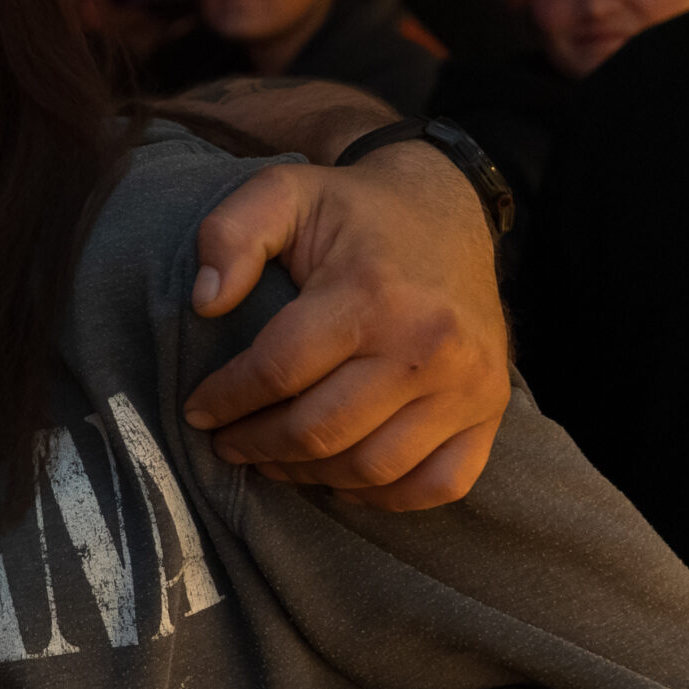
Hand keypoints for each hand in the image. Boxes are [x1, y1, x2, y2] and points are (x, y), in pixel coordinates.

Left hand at [183, 142, 506, 510]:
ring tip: (269, 457)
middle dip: (256, 444)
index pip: (278, 372)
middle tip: (225, 441)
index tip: (196, 410)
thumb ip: (230, 235)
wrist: (446, 208)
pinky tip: (340, 477)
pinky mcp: (492, 408)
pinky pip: (438, 483)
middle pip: (320, 431)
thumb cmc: (352, 210)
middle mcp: (429, 346)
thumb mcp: (283, 193)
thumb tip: (205, 302)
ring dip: (307, 474)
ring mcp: (470, 384)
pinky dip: (384, 496)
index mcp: (372, 294)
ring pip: (372, 467)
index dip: (226, 399)